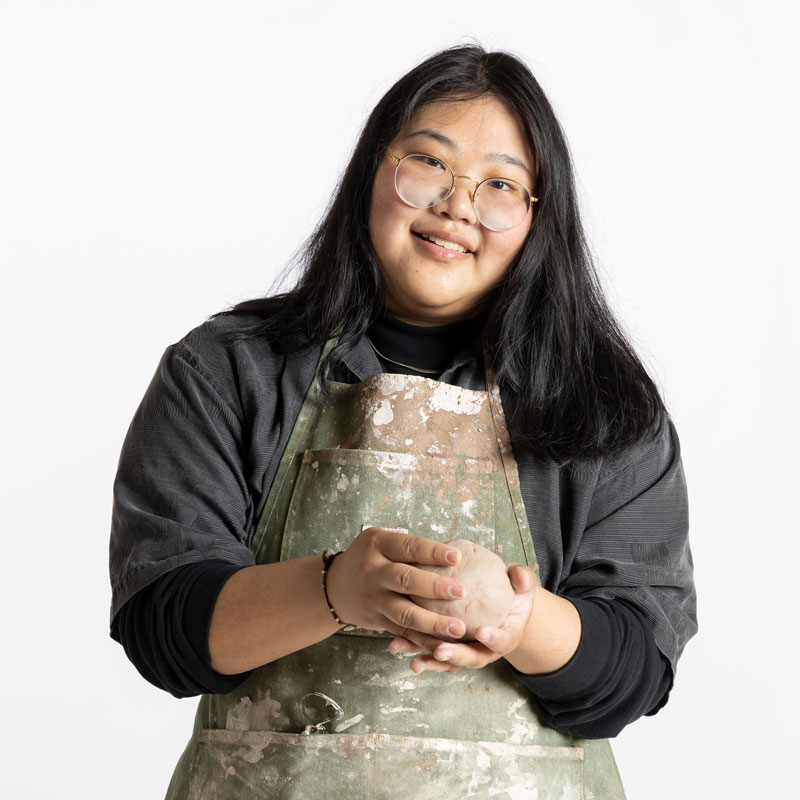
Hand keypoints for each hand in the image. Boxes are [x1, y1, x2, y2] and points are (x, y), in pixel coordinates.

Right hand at [324, 527, 469, 639]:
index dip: (432, 552)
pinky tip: (444, 647)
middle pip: (405, 580)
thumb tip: (452, 552)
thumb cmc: (370, 557)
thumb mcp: (381, 539)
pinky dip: (423, 642)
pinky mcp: (378, 621)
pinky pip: (403, 633)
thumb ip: (409, 545)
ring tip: (458, 628)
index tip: (457, 557)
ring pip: (405, 613)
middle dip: (434, 587)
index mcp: (378, 545)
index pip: (408, 547)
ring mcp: (375, 599)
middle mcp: (374, 572)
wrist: (335, 587)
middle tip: (461, 591)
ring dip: (432, 623)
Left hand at [386, 563, 535, 672]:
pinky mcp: (446, 645)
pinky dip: (415, 650)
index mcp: (506, 635)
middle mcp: (485, 649)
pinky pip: (430, 650)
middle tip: (440, 651)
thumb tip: (521, 578)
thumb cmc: (512, 592)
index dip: (493, 639)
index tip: (482, 632)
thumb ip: (523, 580)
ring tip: (412, 660)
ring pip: (448, 661)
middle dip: (455, 657)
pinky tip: (396, 645)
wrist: (503, 605)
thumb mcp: (522, 584)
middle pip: (471, 658)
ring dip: (430, 661)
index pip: (502, 641)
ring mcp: (465, 650)